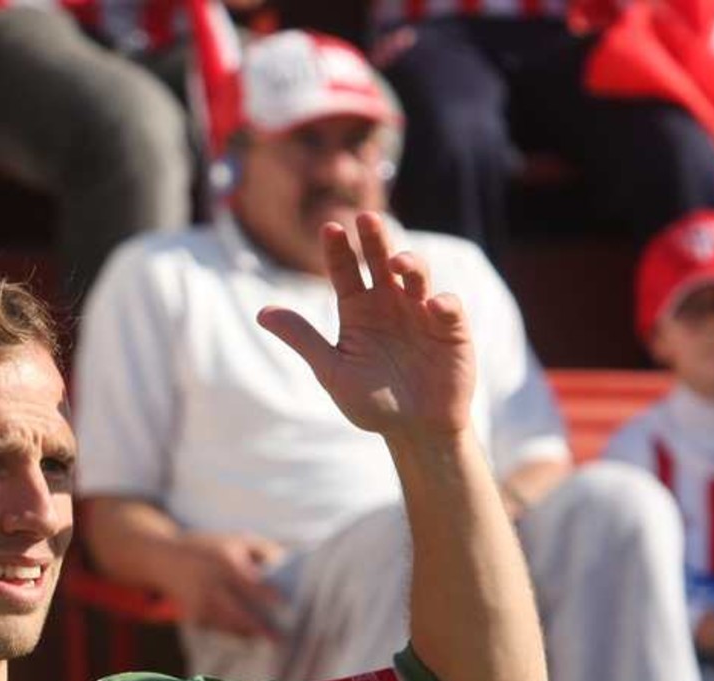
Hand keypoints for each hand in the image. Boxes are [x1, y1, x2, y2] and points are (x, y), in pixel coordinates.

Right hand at [164, 532, 285, 638]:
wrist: (165, 559)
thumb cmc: (209, 547)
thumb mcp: (236, 539)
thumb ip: (264, 549)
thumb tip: (288, 564)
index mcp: (225, 563)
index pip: (253, 584)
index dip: (271, 597)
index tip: (288, 606)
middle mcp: (212, 585)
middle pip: (239, 613)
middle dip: (260, 628)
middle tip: (280, 639)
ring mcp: (200, 603)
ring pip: (229, 626)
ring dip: (249, 634)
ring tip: (266, 639)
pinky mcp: (193, 616)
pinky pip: (218, 629)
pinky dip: (234, 634)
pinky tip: (248, 635)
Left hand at [258, 213, 475, 443]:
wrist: (413, 430)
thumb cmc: (371, 401)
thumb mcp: (331, 371)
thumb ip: (303, 339)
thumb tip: (261, 313)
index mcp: (358, 309)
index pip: (346, 270)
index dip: (338, 249)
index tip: (328, 228)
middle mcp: (389, 302)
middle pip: (381, 260)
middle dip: (375, 238)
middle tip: (367, 217)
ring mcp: (421, 312)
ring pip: (417, 274)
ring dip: (410, 263)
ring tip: (398, 263)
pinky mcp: (451, 328)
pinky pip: (448, 307)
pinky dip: (442, 303)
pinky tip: (431, 305)